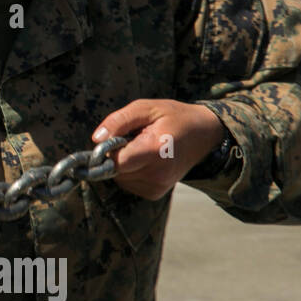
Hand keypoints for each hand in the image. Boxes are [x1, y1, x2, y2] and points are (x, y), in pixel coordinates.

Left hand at [91, 99, 225, 199]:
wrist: (204, 134)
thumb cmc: (173, 117)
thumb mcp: (146, 108)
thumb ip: (119, 121)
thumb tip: (96, 139)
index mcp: (156, 150)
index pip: (116, 161)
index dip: (107, 150)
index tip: (113, 138)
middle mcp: (158, 174)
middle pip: (115, 170)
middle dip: (116, 154)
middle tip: (133, 138)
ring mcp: (158, 186)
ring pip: (119, 178)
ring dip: (123, 163)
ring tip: (141, 147)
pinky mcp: (155, 193)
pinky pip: (128, 183)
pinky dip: (130, 171)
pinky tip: (145, 159)